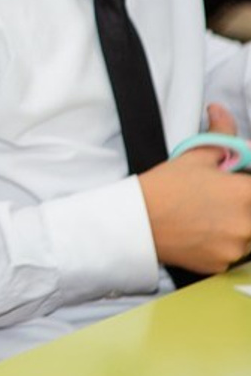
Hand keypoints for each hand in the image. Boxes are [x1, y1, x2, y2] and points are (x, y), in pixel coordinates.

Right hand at [139, 103, 250, 273]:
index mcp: (246, 193)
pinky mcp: (222, 265)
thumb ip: (221, 136)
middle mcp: (248, 223)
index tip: (237, 190)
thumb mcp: (194, 156)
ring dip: (236, 229)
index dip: (245, 189)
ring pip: (247, 238)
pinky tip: (199, 235)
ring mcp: (236, 248)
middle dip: (243, 209)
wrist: (136, 221)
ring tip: (207, 220)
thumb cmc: (164, 186)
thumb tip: (220, 111)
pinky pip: (231, 255)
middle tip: (219, 204)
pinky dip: (221, 247)